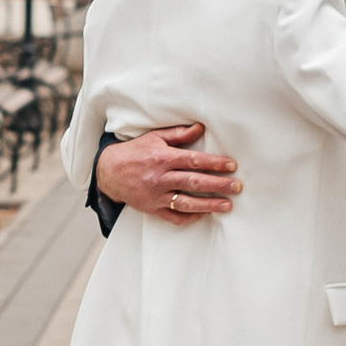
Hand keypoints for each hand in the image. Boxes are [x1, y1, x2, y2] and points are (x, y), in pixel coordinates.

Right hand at [94, 124, 241, 225]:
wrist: (108, 172)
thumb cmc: (134, 153)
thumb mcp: (154, 138)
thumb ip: (178, 135)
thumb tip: (200, 128)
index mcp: (162, 158)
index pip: (193, 160)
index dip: (214, 163)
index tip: (231, 166)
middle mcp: (160, 178)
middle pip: (194, 182)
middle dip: (218, 184)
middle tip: (237, 186)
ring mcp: (156, 195)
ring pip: (186, 202)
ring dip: (209, 204)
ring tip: (227, 205)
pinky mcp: (152, 209)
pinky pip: (173, 217)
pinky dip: (190, 217)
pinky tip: (204, 214)